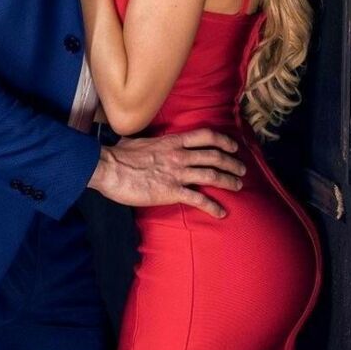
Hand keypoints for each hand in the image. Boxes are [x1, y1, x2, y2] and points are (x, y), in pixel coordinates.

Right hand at [88, 127, 246, 218]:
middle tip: (242, 170)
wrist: (108, 168)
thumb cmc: (118, 155)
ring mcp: (176, 173)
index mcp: (172, 141)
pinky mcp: (171, 192)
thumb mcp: (137, 141)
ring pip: (211, 175)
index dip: (223, 140)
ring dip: (228, 181)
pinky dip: (213, 207)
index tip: (233, 145)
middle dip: (232, 162)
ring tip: (238, 186)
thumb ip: (148, 141)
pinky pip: (198, 199)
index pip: (205, 136)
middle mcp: (179, 155)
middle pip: (214, 156)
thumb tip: (143, 140)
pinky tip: (222, 213)